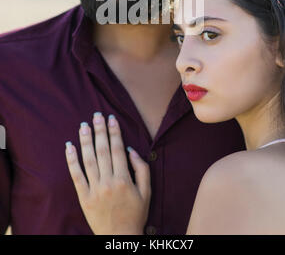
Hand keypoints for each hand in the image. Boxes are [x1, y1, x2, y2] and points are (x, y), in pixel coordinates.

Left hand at [65, 113, 150, 234]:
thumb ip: (141, 169)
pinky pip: (76, 176)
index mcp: (124, 179)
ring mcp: (95, 189)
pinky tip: (69, 147)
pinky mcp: (84, 197)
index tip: (111, 118)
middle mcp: (108, 182)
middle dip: (99, 130)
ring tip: (83, 125)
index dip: (114, 132)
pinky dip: (71, 160)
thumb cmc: (136, 214)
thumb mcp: (147, 192)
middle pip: (102, 150)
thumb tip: (130, 150)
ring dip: (85, 140)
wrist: (120, 238)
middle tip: (96, 115)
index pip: (117, 149)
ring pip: (88, 159)